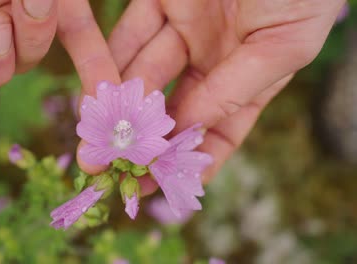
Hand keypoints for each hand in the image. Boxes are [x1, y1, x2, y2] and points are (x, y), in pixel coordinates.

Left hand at [107, 0, 345, 182]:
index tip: (159, 189)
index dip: (190, 162)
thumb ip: (234, 91)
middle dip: (142, 142)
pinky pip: (127, 37)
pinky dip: (109, 65)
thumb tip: (187, 132)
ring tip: (94, 141)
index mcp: (248, 76)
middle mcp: (213, 59)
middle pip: (171, 111)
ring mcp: (184, 30)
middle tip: (109, 170)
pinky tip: (94, 95)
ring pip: (144, 78)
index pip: (218, 132)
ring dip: (117, 110)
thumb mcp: (280, 46)